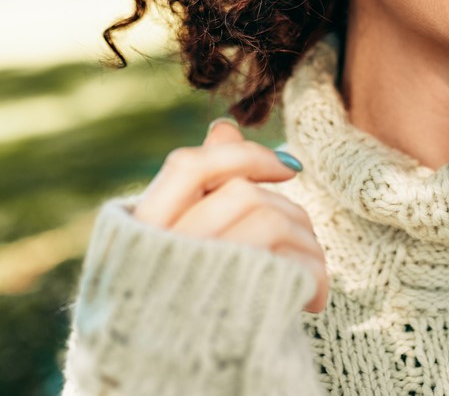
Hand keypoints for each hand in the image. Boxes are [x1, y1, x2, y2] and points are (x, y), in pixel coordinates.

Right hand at [133, 119, 328, 311]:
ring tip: (309, 280)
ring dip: (306, 246)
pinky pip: (287, 269)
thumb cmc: (172, 321)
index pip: (190, 168)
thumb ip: (198, 194)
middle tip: (303, 246)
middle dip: (289, 213)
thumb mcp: (174, 253)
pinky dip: (312, 276)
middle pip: (243, 198)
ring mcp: (194, 287)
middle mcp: (159, 257)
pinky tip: (311, 301)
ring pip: (269, 223)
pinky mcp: (232, 319)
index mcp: (135, 238)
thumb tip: (224, 127)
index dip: (243, 157)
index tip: (289, 168)